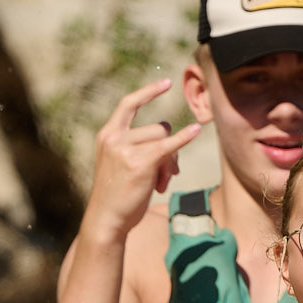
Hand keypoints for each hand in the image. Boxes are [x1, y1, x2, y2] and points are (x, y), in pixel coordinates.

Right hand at [83, 79, 200, 244]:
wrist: (106, 219)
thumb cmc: (117, 196)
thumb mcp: (122, 165)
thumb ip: (140, 149)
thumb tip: (174, 147)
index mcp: (107, 135)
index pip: (128, 104)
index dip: (148, 92)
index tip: (167, 83)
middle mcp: (115, 137)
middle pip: (158, 128)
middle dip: (169, 149)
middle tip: (167, 175)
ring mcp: (126, 149)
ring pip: (164, 141)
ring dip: (171, 162)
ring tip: (162, 182)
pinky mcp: (141, 162)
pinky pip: (169, 146)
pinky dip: (185, 139)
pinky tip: (196, 131)